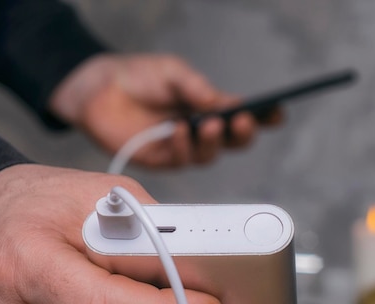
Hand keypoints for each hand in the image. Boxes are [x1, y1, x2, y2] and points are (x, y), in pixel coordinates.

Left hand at [50, 53, 278, 168]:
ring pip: (210, 154)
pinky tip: (177, 129)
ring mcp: (182, 146)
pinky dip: (184, 145)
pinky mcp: (161, 158)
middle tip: (243, 121)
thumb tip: (222, 104)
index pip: (240, 114)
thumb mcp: (172, 73)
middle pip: (233, 141)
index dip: (263, 117)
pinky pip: (181, 159)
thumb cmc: (137, 76)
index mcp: (207, 106)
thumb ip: (197, 89)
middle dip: (243, 134)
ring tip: (208, 123)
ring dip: (213, 141)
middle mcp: (199, 129)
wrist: (96, 88)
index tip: (277, 114)